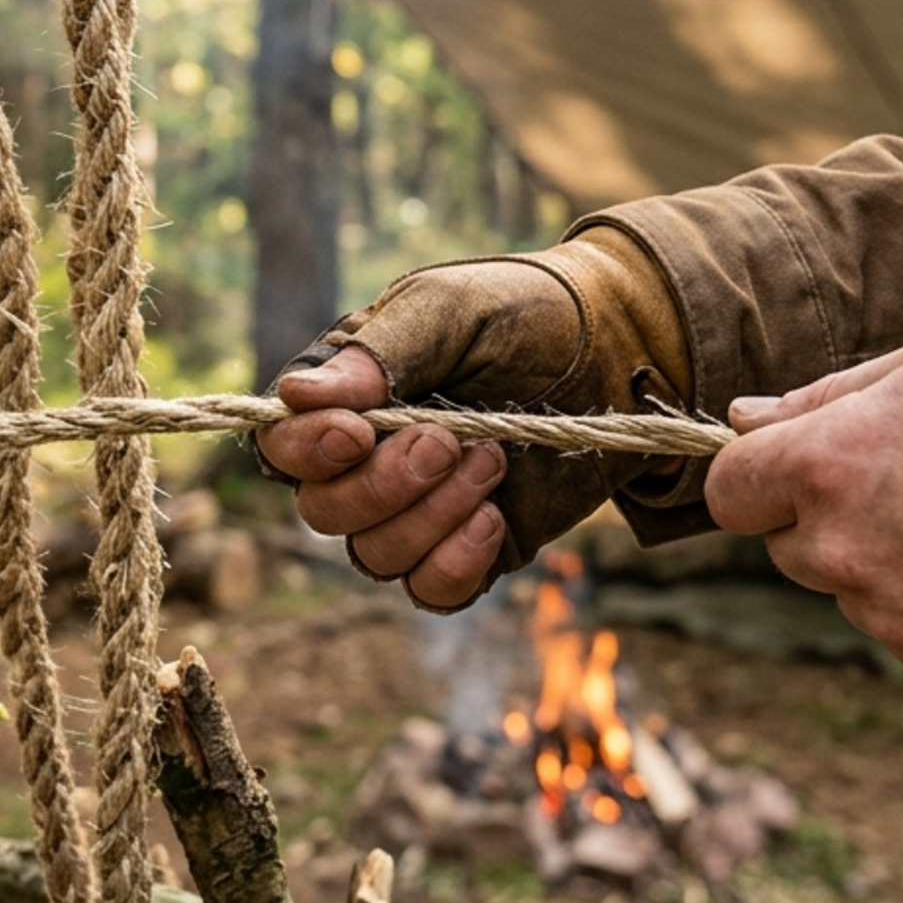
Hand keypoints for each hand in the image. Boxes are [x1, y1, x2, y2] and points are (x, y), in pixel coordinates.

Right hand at [254, 227, 692, 611]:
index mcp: (345, 396)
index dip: (309, 452)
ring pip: (375, 556)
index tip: (360, 431)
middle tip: (450, 439)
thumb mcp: (450, 311)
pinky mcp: (466, 548)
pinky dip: (456, 563)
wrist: (620, 351)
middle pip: (324, 512)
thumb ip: (378, 354)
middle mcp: (366, 461)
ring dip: (433, 516)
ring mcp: (415, 511)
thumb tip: (295, 397)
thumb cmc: (525, 314)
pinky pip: (430, 591)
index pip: (282, 446)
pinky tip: (496, 516)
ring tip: (492, 459)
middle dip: (385, 485)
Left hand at [704, 327, 902, 693]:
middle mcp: (841, 549)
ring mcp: (889, 616)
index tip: (802, 467)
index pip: (729, 491)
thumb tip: (742, 418)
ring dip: (892, 568)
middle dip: (834, 521)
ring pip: (855, 593)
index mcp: (825, 464)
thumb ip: (825, 397)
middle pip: (790, 547)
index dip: (761, 477)